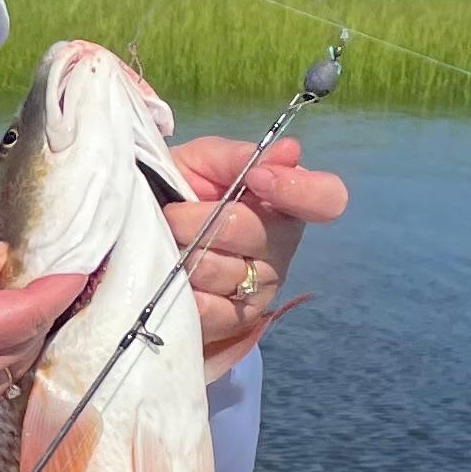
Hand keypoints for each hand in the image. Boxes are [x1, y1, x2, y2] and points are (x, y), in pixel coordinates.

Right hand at [0, 243, 91, 449]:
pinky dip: (9, 355)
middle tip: (50, 275)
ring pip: (20, 362)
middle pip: (33, 337)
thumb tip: (1, 262)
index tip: (83, 266)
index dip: (61, 288)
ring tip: (24, 301)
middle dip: (47, 306)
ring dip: (29, 332)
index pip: (31, 310)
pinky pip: (0, 382)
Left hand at [166, 133, 348, 371]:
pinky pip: (211, 309)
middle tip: (172, 215)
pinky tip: (173, 278)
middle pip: (252, 231)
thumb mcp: (202, 162)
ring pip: (222, 270)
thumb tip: (288, 151)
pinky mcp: (237, 320)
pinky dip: (184, 291)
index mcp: (284, 202)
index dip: (297, 189)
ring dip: (183, 255)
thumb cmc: (181, 193)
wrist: (144, 236)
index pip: (326, 199)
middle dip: (198, 220)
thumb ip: (239, 157)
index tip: (256, 178)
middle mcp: (282, 245)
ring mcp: (263, 286)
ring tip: (169, 245)